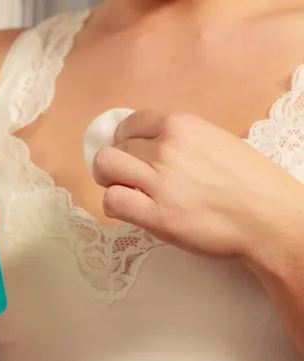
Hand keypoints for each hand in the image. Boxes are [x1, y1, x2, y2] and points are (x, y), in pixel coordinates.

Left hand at [92, 111, 303, 261]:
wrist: (272, 219)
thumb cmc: (251, 183)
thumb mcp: (216, 142)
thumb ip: (181, 140)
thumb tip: (149, 144)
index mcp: (182, 126)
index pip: (129, 123)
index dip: (124, 139)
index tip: (129, 153)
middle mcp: (166, 148)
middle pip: (115, 147)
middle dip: (117, 163)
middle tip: (130, 178)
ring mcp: (159, 180)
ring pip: (105, 167)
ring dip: (109, 180)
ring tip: (125, 191)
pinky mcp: (156, 214)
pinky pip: (112, 200)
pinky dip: (114, 205)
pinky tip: (128, 210)